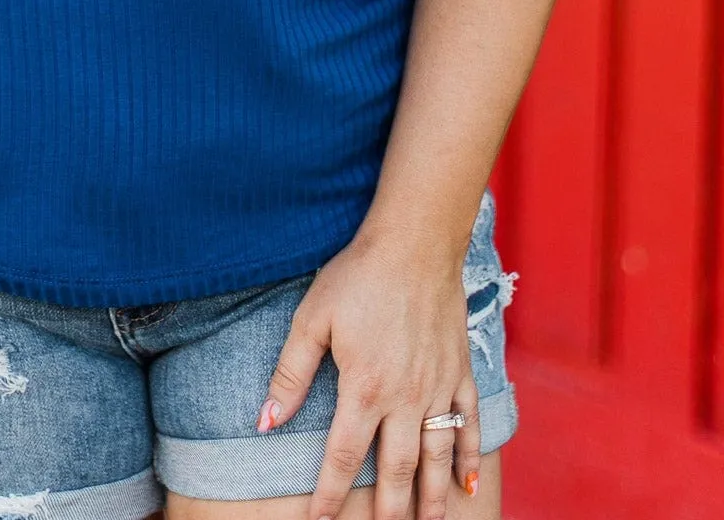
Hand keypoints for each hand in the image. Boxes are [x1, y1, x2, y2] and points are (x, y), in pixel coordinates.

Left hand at [256, 228, 480, 518]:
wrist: (415, 242)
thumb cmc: (358, 275)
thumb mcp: (312, 318)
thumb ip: (290, 374)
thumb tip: (265, 422)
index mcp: (364, 387)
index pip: (342, 456)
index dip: (328, 494)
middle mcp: (405, 397)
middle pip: (396, 468)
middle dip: (389, 510)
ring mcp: (438, 386)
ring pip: (437, 456)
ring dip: (433, 497)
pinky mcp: (460, 371)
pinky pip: (469, 423)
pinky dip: (470, 456)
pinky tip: (469, 484)